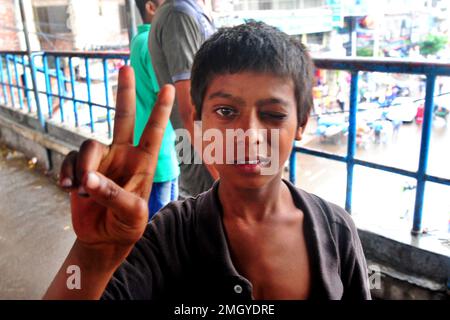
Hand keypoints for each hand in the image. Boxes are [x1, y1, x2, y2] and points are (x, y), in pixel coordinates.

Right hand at [59, 66, 173, 249]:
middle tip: (125, 67)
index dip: (160, 110)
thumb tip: (89, 178)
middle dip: (124, 93)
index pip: (154, 132)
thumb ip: (113, 195)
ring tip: (84, 190)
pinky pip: (69, 160)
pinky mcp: (80, 169)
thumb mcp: (131, 213)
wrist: (104, 238)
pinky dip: (67, 173)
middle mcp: (122, 155)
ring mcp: (101, 161)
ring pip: (88, 145)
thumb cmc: (127, 225)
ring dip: (83, 168)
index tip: (168, 87)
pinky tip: (69, 189)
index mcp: (143, 163)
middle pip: (123, 118)